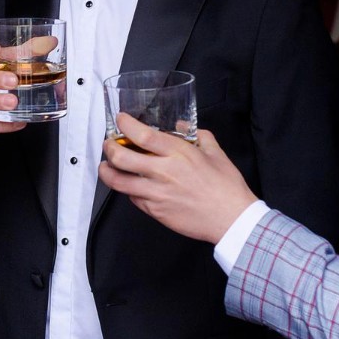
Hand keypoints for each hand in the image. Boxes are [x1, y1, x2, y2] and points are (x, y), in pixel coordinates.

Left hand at [98, 114, 255, 243]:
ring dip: (107, 172)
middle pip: (122, 158)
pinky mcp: (156, 211)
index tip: (121, 120)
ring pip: (119, 182)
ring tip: (106, 167)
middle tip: (108, 144)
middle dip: (109, 148)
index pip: (143, 135)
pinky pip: (133, 199)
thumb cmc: (226, 187)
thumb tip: (181, 127)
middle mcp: (164, 172)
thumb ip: (197, 135)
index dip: (126, 125)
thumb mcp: (216, 153)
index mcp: (179, 154)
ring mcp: (157, 194)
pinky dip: (128, 191)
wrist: (232, 219)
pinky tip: (130, 186)